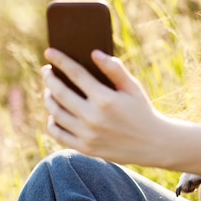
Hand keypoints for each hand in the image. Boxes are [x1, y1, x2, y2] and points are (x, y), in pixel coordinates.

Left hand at [42, 48, 162, 162]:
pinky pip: (59, 134)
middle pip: (60, 93)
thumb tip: (94, 53)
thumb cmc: (142, 110)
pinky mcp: (85, 148)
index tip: (49, 52)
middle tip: (46, 70)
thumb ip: (115, 69)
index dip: (61, 61)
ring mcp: (88, 135)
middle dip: (50, 78)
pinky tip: (54, 114)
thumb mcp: (133, 87)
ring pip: (56, 113)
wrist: (153, 143)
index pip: (76, 74)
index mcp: (106, 99)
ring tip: (49, 90)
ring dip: (49, 98)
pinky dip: (52, 122)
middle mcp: (93, 117)